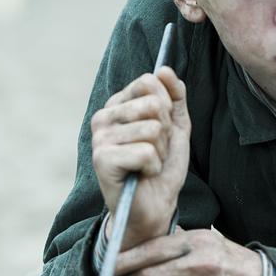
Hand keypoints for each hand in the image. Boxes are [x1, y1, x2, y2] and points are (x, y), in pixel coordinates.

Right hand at [90, 67, 189, 248]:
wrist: (155, 206)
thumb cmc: (162, 166)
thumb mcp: (176, 126)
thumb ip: (175, 96)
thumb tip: (165, 69)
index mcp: (118, 104)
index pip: (149, 82)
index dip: (167, 107)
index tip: (162, 130)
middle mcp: (104, 117)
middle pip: (153, 105)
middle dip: (166, 133)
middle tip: (155, 151)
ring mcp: (99, 138)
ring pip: (152, 129)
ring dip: (160, 152)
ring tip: (149, 164)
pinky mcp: (102, 159)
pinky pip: (145, 152)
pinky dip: (153, 167)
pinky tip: (141, 174)